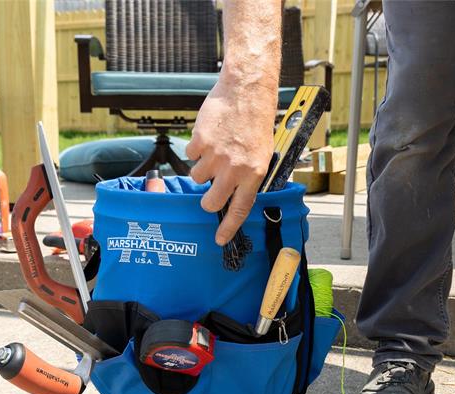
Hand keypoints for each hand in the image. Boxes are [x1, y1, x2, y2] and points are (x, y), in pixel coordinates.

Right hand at [186, 74, 276, 245]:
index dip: (228, 228)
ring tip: (215, 152)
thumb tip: (238, 196)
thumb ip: (250, 177)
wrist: (246, 92)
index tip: (220, 239)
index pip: (239, 210)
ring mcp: (215, 156)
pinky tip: (210, 137)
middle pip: (210, 201)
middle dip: (207, 201)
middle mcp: (234, 169)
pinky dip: (197, 149)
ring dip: (202, 169)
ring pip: (197, 177)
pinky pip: (191, 155)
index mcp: (253, 174)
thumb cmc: (256, 122)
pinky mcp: (200, 142)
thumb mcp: (263, 155)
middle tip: (210, 191)